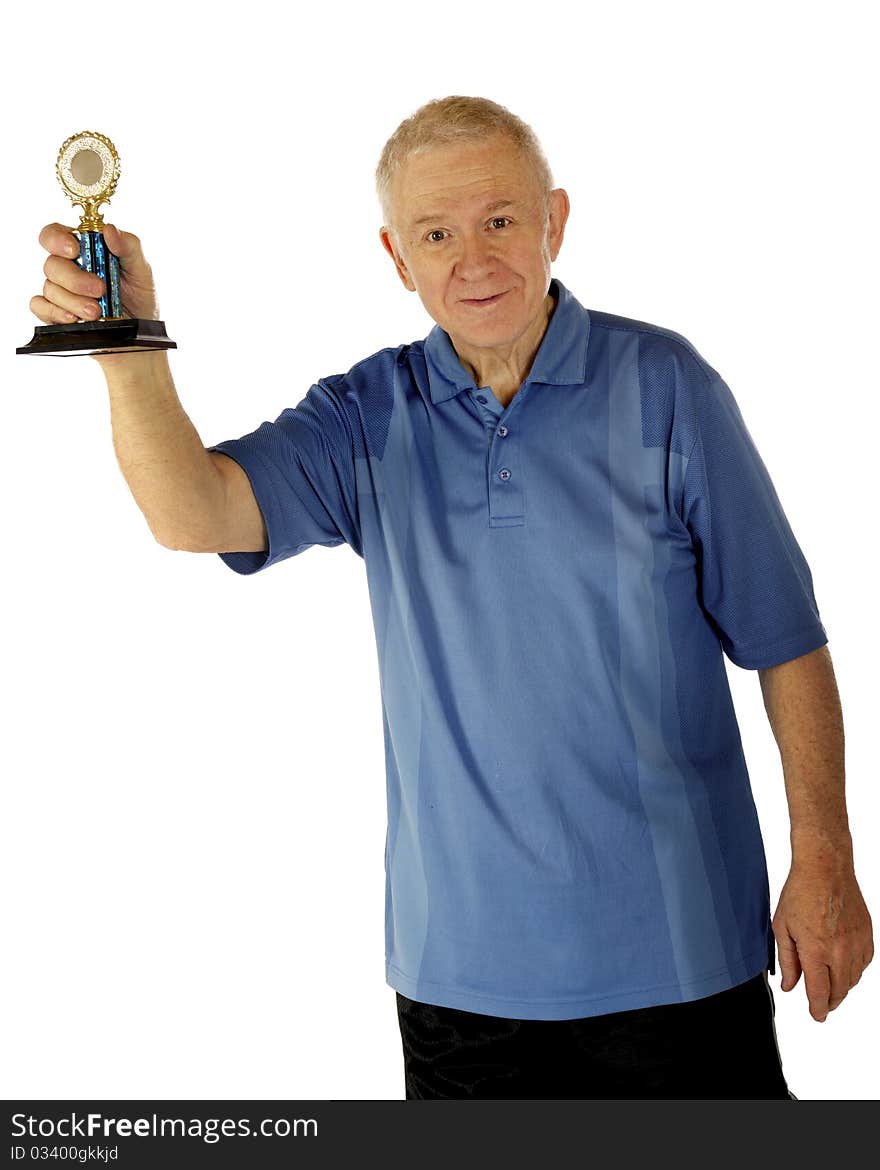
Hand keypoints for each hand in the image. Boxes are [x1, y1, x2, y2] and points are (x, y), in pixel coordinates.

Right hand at [31, 222, 160, 362]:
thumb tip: (109, 229)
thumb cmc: (141, 300)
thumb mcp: (143, 271)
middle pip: (51, 264)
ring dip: (73, 301)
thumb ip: (129, 246)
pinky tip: (74, 318)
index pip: (55, 234)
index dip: (58, 239)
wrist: (138, 336)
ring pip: (49, 288)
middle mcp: (68, 268)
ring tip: (97, 312)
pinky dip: (55, 312)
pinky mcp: (55, 314)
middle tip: (99, 290)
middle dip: (75, 279)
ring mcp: (60, 291)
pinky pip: (40, 307)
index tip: (74, 250)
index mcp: (85, 250)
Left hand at [772, 861, 872, 1020]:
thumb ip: (788, 961)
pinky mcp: (867, 935)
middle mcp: (840, 951)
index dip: (817, 1009)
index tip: (817, 1016)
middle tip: (821, 1003)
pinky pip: (864, 963)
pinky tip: (843, 966)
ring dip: (842, 987)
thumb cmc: (800, 893)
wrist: (825, 869)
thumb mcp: (782, 928)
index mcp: (816, 951)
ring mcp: (856, 943)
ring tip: (829, 984)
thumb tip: (790, 986)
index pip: (819, 992)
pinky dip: (854, 970)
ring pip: (853, 979)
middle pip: (839, 991)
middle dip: (829, 1001)